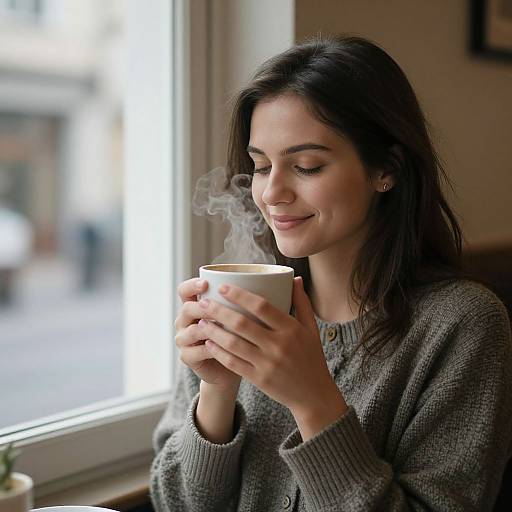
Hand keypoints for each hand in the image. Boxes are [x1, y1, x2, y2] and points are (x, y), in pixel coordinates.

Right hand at [174, 277, 241, 391]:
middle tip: (215, 306)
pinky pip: (196, 352)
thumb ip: (244, 300)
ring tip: (225, 328)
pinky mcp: (188, 357)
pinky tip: (226, 348)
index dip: (193, 285)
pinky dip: (211, 349)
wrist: (235, 364)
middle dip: (202, 307)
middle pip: (187, 309)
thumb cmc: (241, 334)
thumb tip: (269, 282)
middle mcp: (186, 320)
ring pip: (192, 331)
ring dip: (209, 329)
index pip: (185, 290)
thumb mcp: (241, 314)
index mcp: (194, 304)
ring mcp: (184, 339)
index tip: (207, 283)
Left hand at [197, 276, 347, 437]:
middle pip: (242, 324)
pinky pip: (234, 363)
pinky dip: (219, 352)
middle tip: (203, 303)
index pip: (262, 306)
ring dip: (214, 331)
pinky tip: (209, 343)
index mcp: (291, 329)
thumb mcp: (311, 329)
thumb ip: (301, 302)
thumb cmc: (311, 357)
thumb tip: (294, 278)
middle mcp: (279, 345)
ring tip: (200, 321)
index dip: (240, 295)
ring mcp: (268, 363)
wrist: (314, 395)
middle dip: (218, 311)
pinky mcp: (259, 379)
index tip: (222, 287)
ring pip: (234, 343)